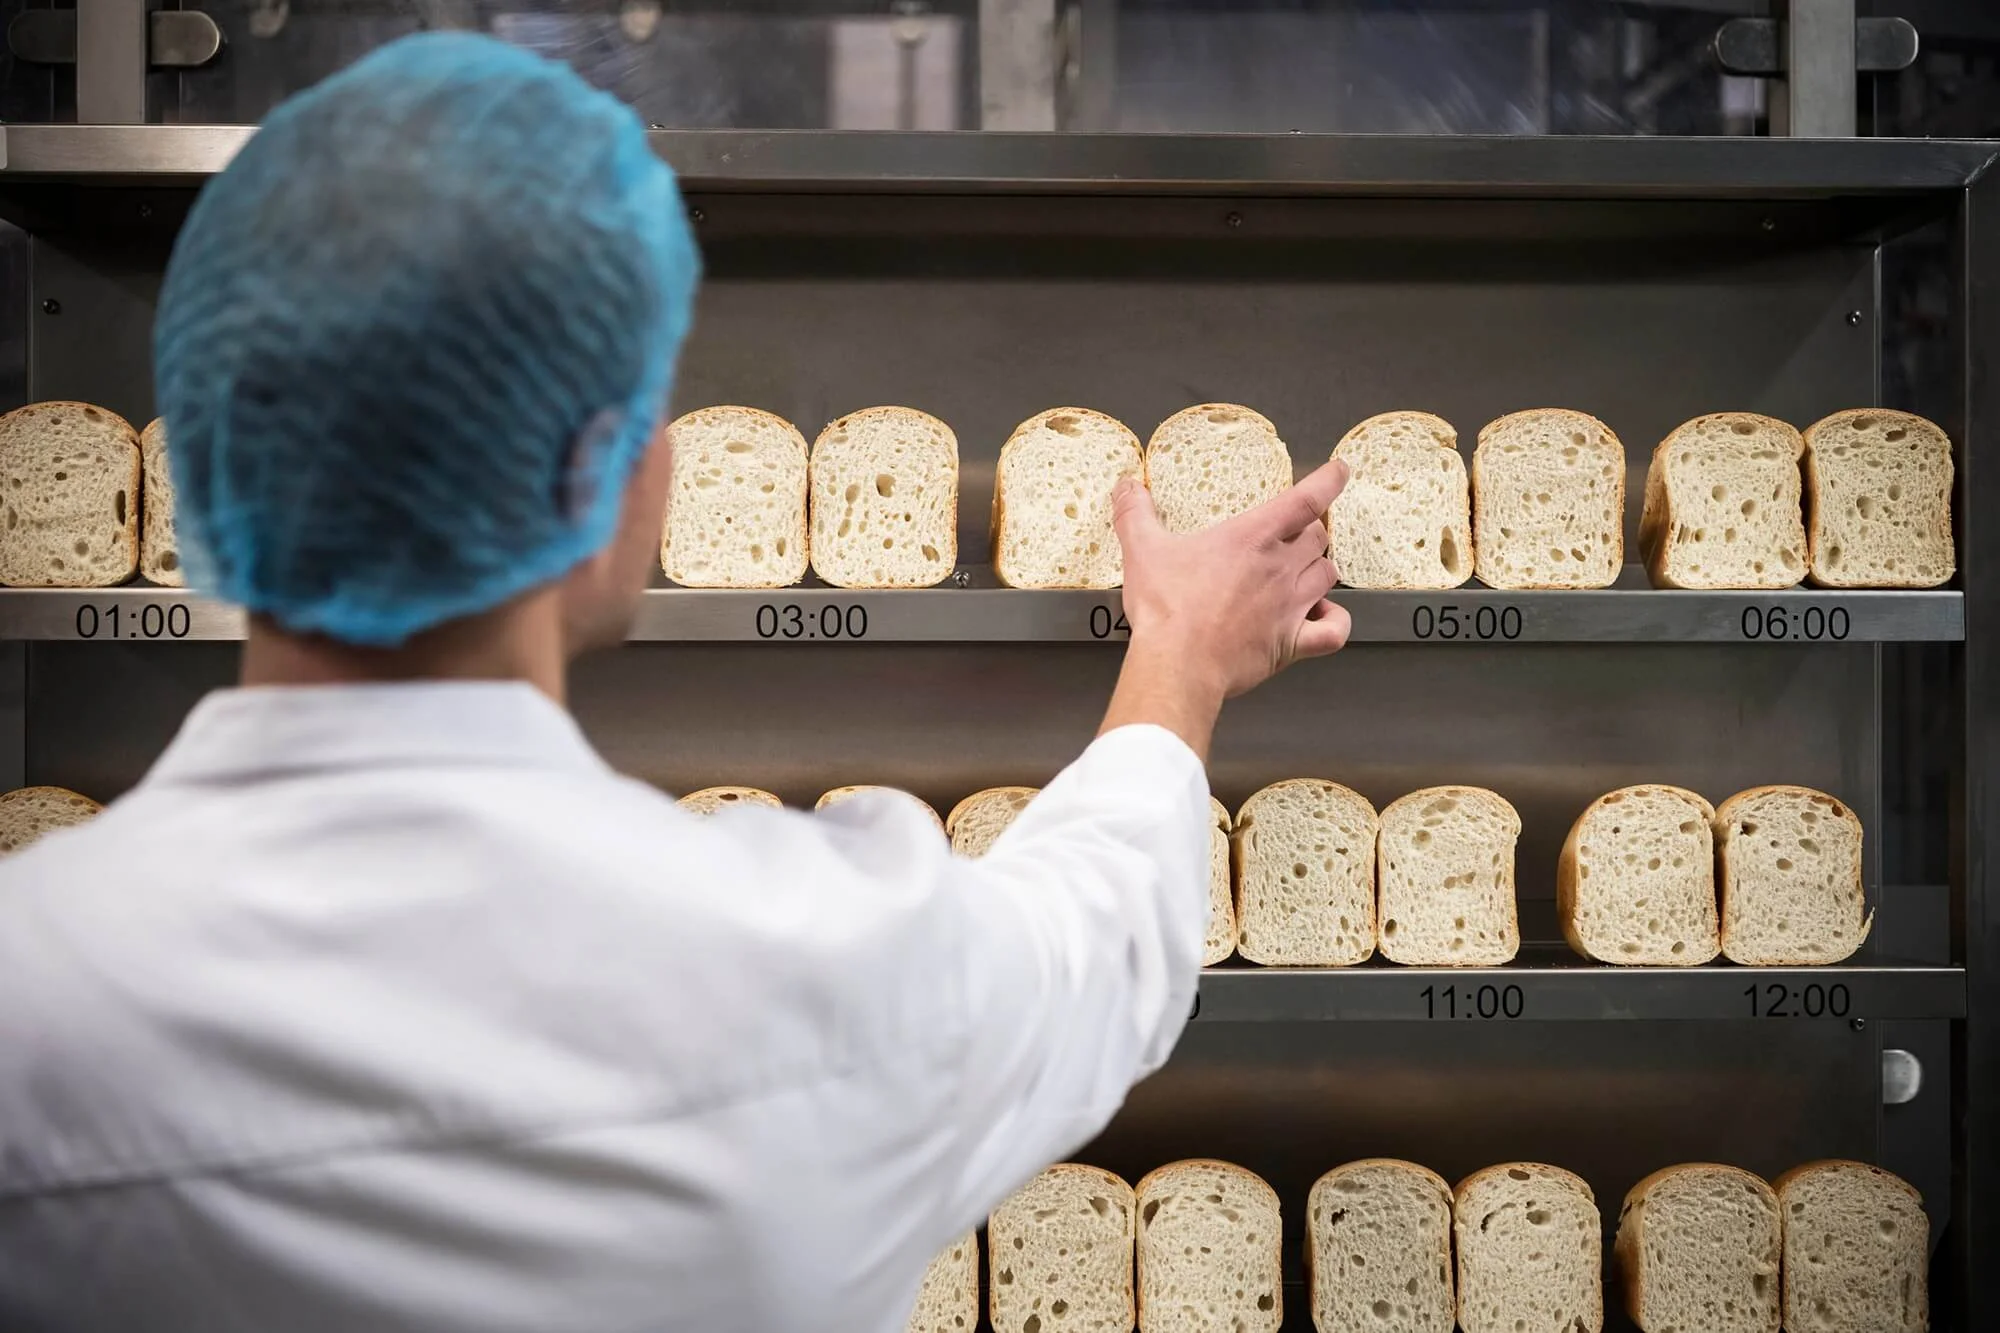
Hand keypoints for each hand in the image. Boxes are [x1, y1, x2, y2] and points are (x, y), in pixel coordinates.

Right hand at [1112, 461, 1352, 700]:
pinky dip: (1335, 621)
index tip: (1339, 471)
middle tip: (1293, 535)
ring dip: (1318, 569)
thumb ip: (1135, 513)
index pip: (1307, 498)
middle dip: (1309, 532)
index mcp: (1252, 537)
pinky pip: (1334, 630)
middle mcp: (1280, 567)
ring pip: (1328, 575)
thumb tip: (1127, 486)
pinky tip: (1322, 618)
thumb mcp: (1142, 549)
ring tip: (1301, 573)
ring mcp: (1291, 606)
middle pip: (1318, 537)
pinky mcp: (1293, 643)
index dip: (1329, 480)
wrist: (1178, 664)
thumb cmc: (1166, 608)